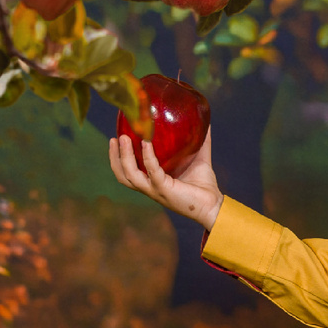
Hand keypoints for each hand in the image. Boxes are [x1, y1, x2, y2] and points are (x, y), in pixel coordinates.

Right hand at [109, 128, 223, 229]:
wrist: (213, 205)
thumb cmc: (204, 185)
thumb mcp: (200, 159)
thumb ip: (201, 142)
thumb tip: (206, 122)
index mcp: (153, 181)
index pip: (129, 171)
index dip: (119, 157)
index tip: (117, 138)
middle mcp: (150, 187)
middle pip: (123, 175)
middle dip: (115, 157)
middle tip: (114, 138)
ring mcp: (155, 190)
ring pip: (130, 176)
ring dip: (124, 157)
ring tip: (122, 138)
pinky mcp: (164, 190)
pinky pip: (152, 172)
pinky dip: (147, 158)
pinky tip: (147, 144)